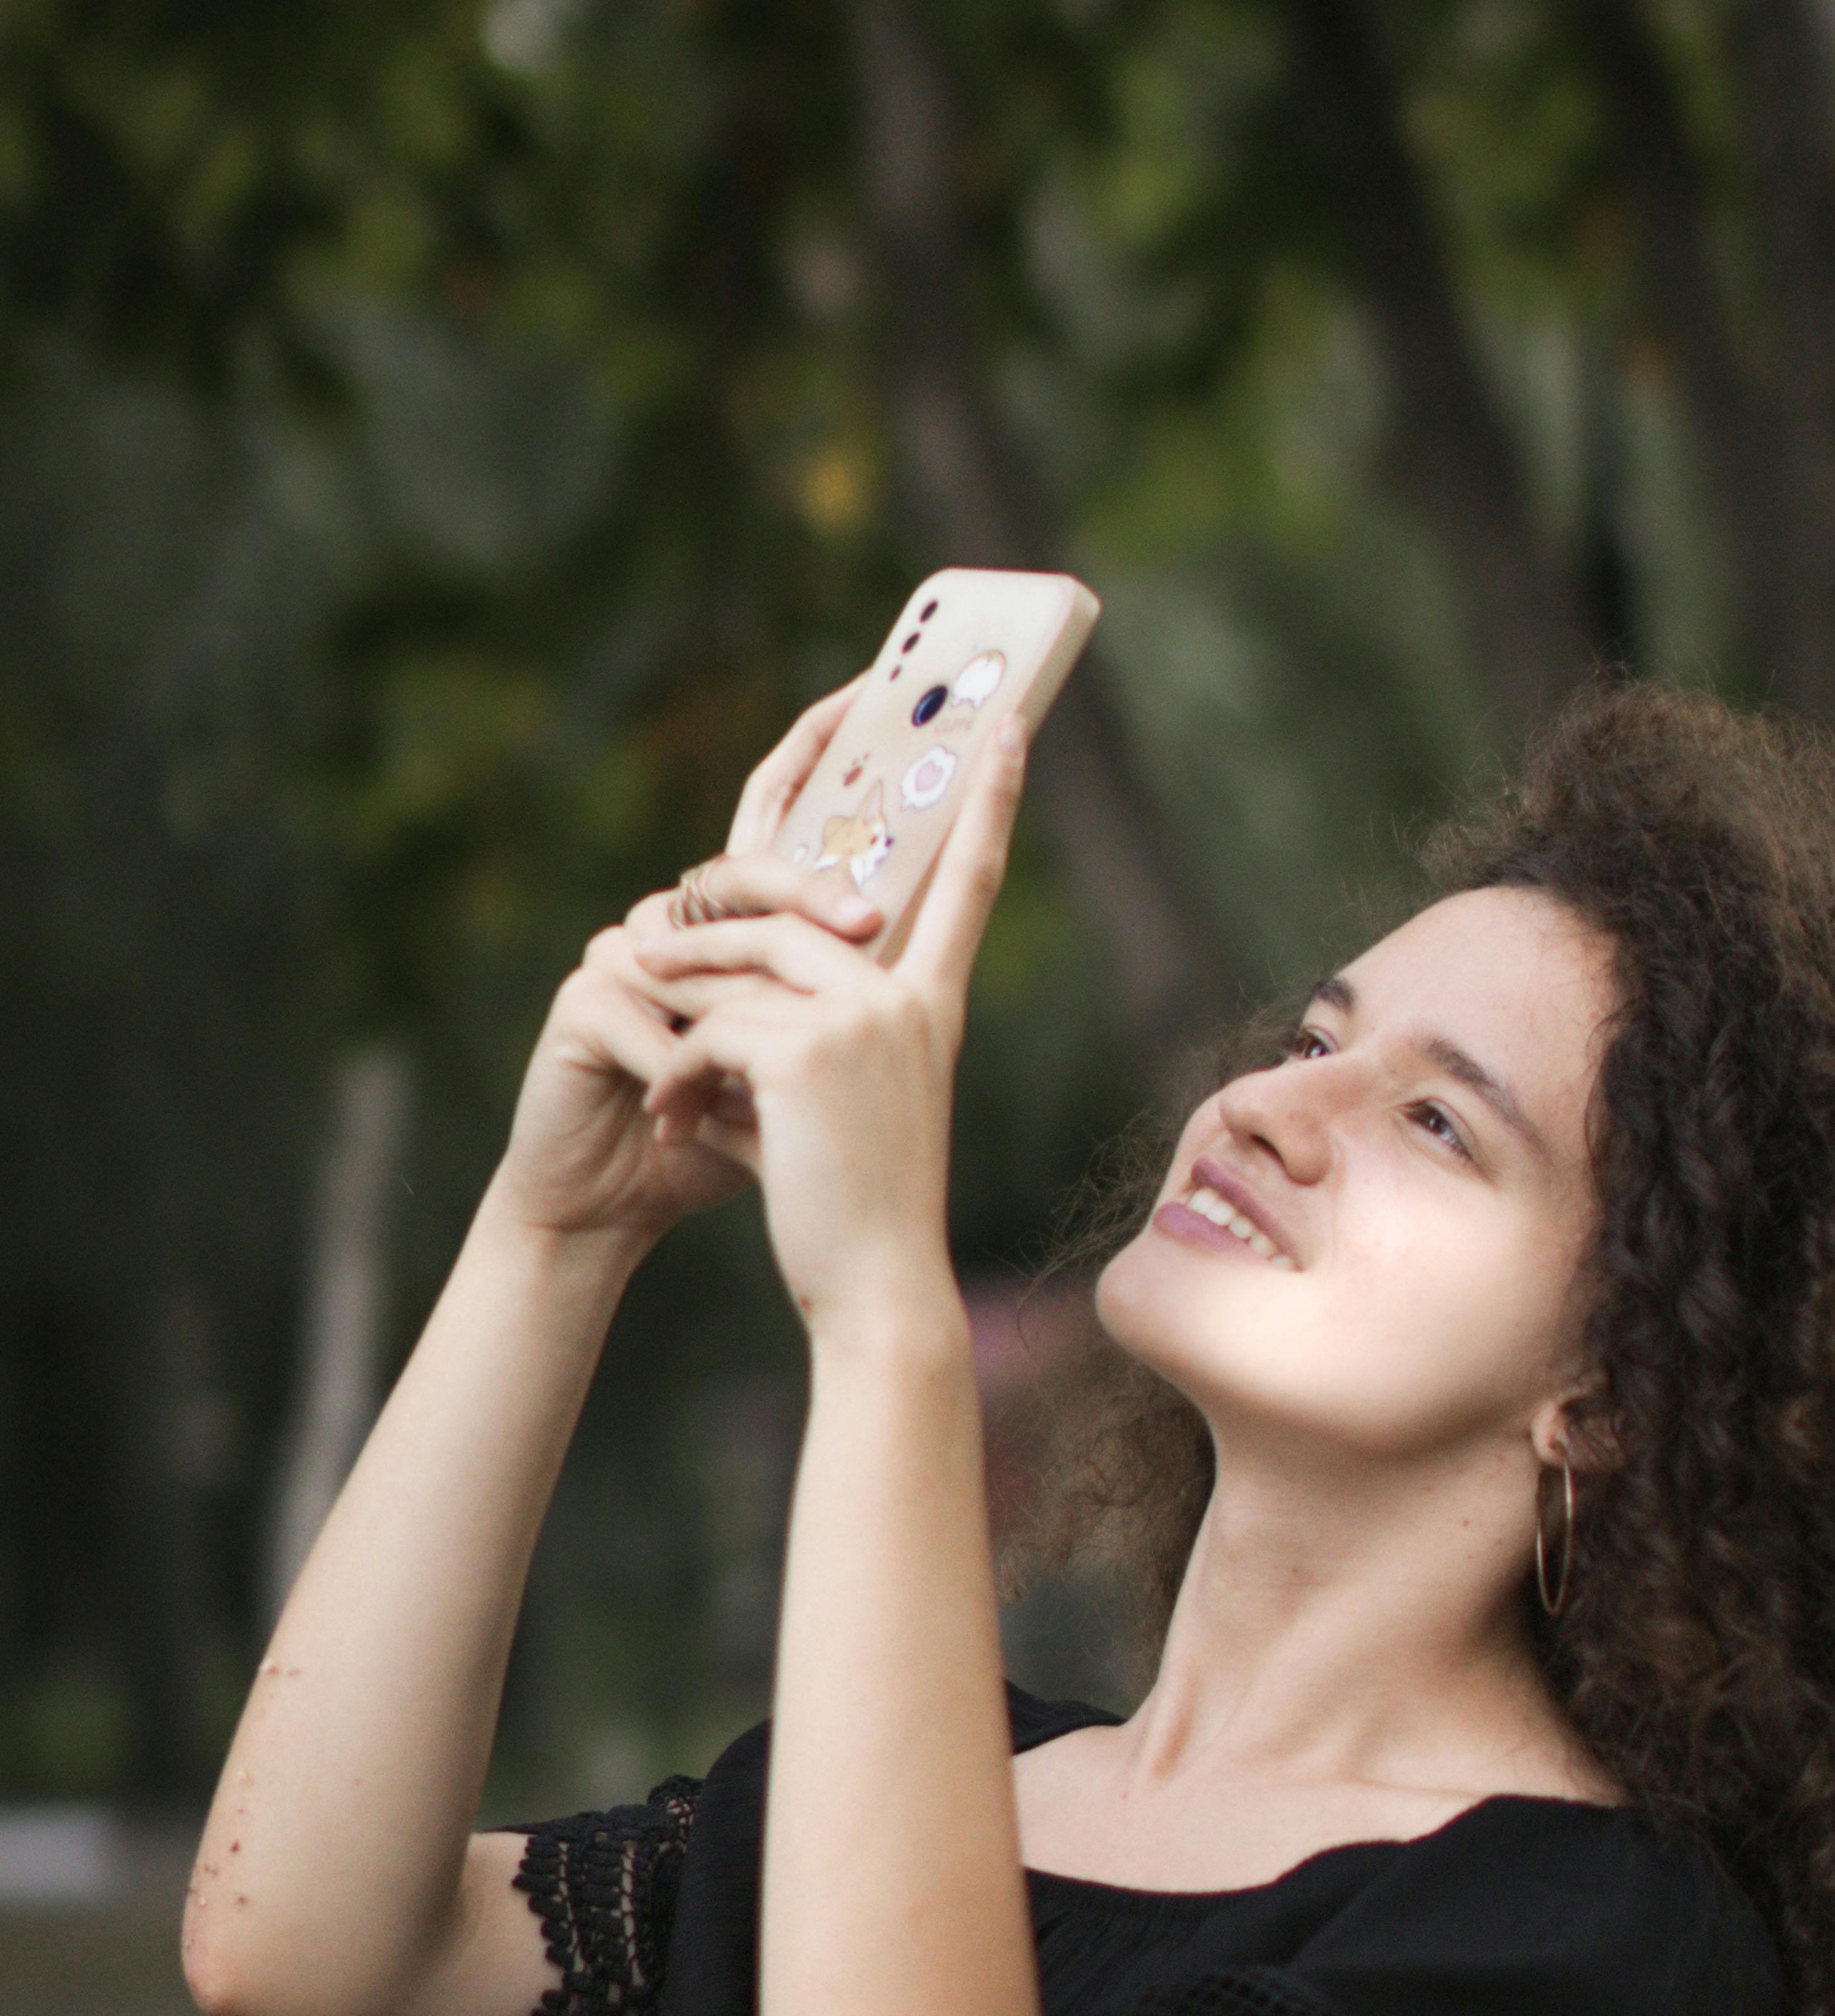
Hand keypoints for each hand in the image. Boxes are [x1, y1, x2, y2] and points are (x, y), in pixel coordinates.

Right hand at [489, 680, 887, 1246]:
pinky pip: (655, 1019)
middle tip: (869, 923)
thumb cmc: (720, 1136)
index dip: (820, 742)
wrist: (617, 1204)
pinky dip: (688, 1072)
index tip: (875, 681)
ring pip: (707, 948)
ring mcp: (623, 950)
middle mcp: (679, 919)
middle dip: (812, 893)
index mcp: (738, 922)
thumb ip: (837, 996)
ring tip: (778, 1067)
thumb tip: (918, 929)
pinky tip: (691, 1116)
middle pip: (749, 868)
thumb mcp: (801, 1063)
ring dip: (750, 1016)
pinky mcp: (582, 1001)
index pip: (782, 808)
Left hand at [624, 712, 1028, 1328]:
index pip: (969, 884)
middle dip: (709, 939)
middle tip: (643, 956)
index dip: (991, 803)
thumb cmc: (857, 1214)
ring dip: (680, 1008)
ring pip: (740, 965)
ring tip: (654, 1062)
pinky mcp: (805, 1052)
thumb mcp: (848, 1106)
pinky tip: (673, 1123)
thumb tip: (730, 982)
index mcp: (931, 1008)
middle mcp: (907, 999)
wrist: (876, 1289)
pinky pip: (712, 1026)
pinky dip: (680, 1071)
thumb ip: (813, 1030)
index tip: (1009, 726)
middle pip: (797, 911)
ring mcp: (861, 1019)